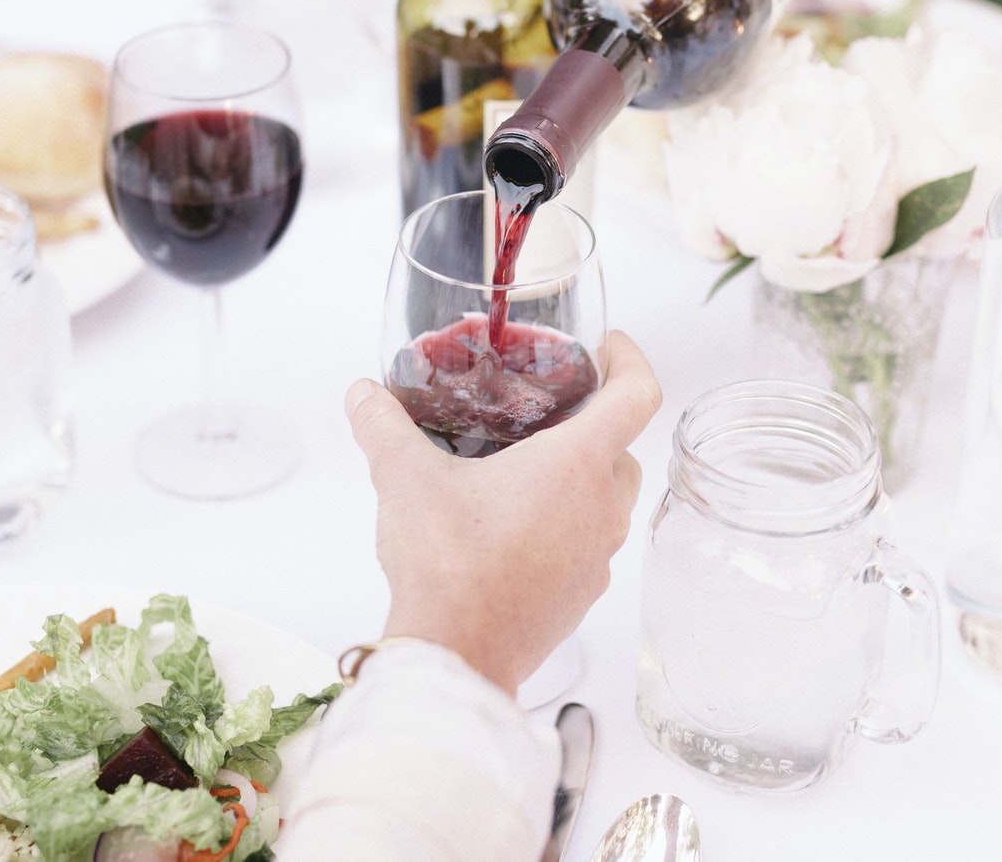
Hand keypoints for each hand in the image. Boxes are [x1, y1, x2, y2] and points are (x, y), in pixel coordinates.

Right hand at [344, 331, 663, 694]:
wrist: (456, 655)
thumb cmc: (447, 565)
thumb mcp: (405, 480)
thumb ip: (383, 425)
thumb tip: (363, 394)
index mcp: (577, 465)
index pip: (638, 394)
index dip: (631, 360)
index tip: (609, 346)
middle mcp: (602, 508)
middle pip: (624, 446)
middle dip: (597, 422)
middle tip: (551, 409)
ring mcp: (598, 557)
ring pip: (609, 498)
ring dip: (581, 477)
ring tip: (527, 468)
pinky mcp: (583, 595)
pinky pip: (588, 543)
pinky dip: (566, 525)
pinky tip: (516, 528)